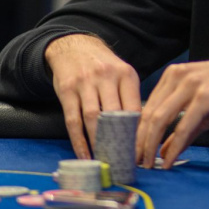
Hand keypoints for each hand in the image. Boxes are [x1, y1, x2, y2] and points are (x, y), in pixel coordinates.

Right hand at [45, 34, 141, 158]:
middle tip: (121, 161)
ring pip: (93, 119)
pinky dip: (79, 141)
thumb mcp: (122, 74)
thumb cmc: (103, 67)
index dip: (137, 133)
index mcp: (126, 74)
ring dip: (98, 143)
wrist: (74, 46)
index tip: (139, 153)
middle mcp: (106, 77)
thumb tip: (141, 132)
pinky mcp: (67, 90)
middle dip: (118, 141)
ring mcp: (85, 83)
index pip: (134, 108)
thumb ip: (130, 97)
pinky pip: (73, 121)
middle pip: (114, 115)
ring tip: (104, 161)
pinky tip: (85, 154)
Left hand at [136, 53, 208, 168]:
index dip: (137, 133)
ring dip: (150, 146)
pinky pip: (183, 126)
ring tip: (147, 164)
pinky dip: (173, 146)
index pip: (147, 107)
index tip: (133, 152)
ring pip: (160, 120)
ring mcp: (191, 85)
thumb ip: (182, 130)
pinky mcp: (205, 96)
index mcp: (174, 76)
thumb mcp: (204, 109)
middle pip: (148, 114)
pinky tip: (168, 160)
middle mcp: (177, 77)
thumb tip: (164, 151)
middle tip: (135, 163)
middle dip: (139, 142)